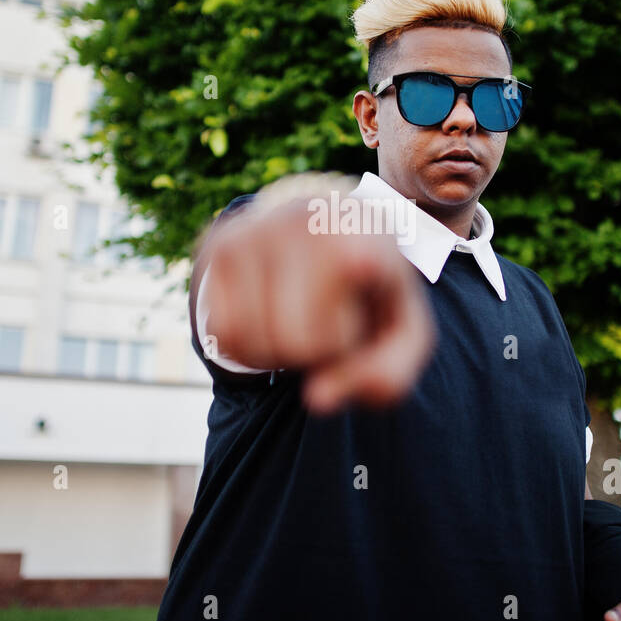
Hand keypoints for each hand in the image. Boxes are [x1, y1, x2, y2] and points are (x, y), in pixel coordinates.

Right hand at [202, 198, 435, 414]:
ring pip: (253, 343)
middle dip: (318, 352)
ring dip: (281, 352)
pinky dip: (248, 347)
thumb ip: (387, 375)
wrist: (330, 223)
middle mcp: (303, 222)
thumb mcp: (401, 330)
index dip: (351, 302)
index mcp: (363, 234)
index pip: (350, 282)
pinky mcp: (219, 245)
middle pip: (298, 342)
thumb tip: (318, 398)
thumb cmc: (370, 287)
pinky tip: (271, 318)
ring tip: (303, 316)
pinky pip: (223, 333)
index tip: (360, 269)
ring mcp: (254, 230)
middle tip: (332, 320)